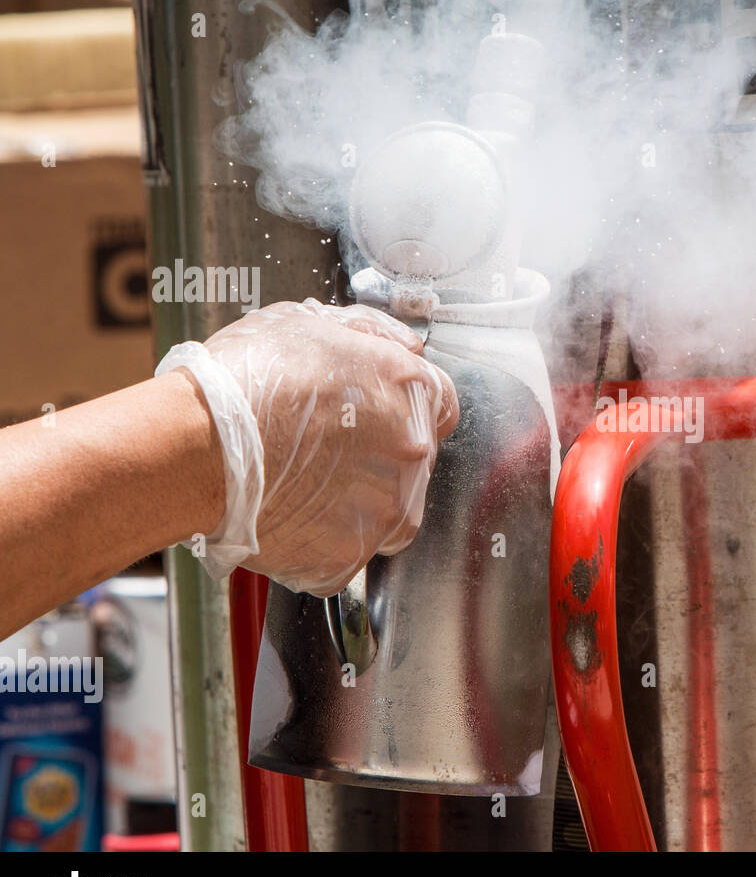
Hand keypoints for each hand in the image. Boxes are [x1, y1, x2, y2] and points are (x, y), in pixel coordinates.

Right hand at [159, 299, 457, 595]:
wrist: (192, 449)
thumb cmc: (240, 383)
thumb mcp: (306, 322)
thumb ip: (371, 331)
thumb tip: (406, 342)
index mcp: (408, 390)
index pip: (442, 402)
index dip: (407, 405)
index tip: (377, 412)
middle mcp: (410, 450)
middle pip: (416, 459)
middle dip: (379, 454)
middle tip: (324, 447)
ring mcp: (384, 508)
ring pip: (392, 511)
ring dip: (360, 501)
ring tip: (307, 484)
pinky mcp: (351, 554)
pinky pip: (352, 551)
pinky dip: (327, 540)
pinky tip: (294, 515)